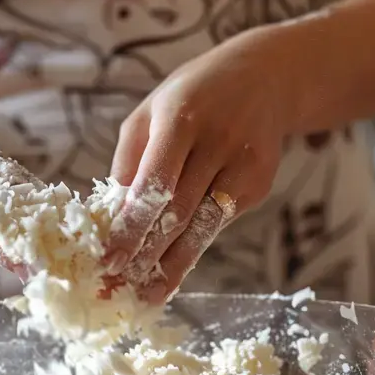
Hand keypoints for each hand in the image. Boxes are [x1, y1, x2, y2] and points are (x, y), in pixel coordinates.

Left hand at [107, 28, 286, 300]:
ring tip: (146, 295)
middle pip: (180, 211)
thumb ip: (129, 158)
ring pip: (204, 227)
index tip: (110, 257)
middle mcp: (218, 142)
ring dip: (173, 266)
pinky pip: (219, 223)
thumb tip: (110, 213)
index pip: (155, 182)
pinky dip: (193, 247)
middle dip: (146, 254)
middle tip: (119, 287)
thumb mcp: (151, 112)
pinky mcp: (259, 186)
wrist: (264, 80)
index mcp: (183, 119)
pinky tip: (171, 269)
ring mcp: (244, 167)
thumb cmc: (191, 99)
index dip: (133, 225)